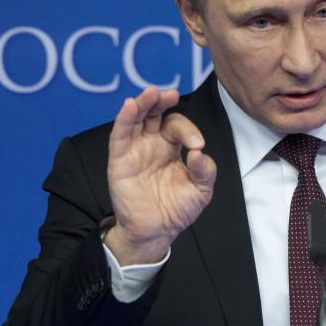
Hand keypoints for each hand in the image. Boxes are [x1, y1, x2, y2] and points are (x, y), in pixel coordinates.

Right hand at [104, 87, 216, 264]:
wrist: (156, 232)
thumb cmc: (177, 210)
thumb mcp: (201, 191)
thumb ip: (206, 171)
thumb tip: (199, 153)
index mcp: (170, 147)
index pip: (177, 125)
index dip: (188, 131)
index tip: (198, 146)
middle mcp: (151, 143)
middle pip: (153, 113)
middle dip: (161, 100)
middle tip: (170, 94)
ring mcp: (134, 150)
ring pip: (135, 118)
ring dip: (142, 103)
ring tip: (151, 93)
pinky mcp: (119, 160)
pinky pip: (120, 135)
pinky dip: (124, 119)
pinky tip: (130, 106)